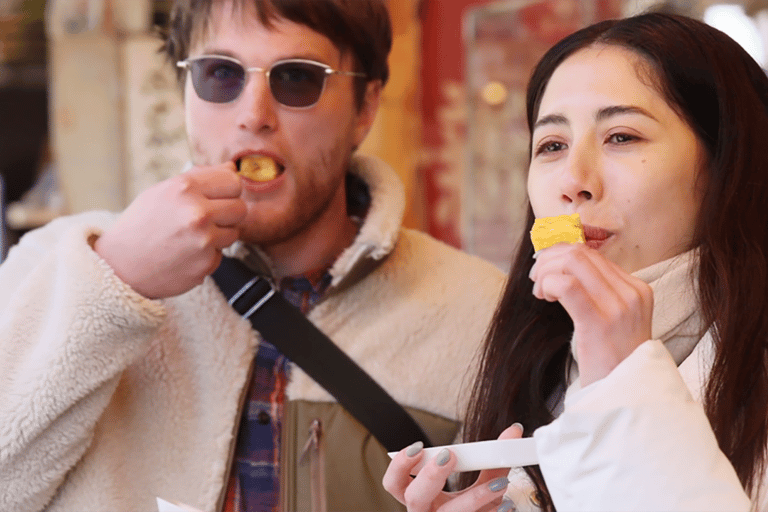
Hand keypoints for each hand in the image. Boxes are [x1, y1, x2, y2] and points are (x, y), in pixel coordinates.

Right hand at [94, 163, 245, 298]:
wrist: (120, 266)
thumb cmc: (142, 225)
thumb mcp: (163, 191)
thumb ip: (200, 178)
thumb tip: (233, 169)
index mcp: (185, 188)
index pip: (233, 181)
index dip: (228, 190)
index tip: (218, 197)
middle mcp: (197, 213)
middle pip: (240, 207)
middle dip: (227, 213)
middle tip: (206, 219)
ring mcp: (204, 240)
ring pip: (234, 232)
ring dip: (219, 235)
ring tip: (192, 237)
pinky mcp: (206, 264)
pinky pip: (221, 254)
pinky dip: (208, 254)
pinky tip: (186, 254)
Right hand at [382, 424, 522, 511]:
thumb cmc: (471, 506)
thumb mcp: (476, 481)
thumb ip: (491, 458)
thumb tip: (513, 430)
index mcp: (419, 498)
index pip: (394, 483)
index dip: (400, 465)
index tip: (418, 447)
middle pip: (414, 498)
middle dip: (430, 476)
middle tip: (449, 456)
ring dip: (474, 497)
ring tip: (498, 483)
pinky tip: (505, 505)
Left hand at [529, 243, 652, 385]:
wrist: (627, 398)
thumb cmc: (612, 362)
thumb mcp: (613, 321)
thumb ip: (597, 294)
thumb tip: (562, 268)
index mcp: (637, 289)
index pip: (592, 254)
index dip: (561, 256)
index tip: (546, 272)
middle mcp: (632, 292)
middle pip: (580, 253)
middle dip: (549, 260)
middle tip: (536, 280)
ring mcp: (619, 306)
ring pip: (572, 261)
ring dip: (546, 271)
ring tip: (540, 292)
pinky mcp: (600, 322)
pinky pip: (566, 285)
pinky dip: (548, 284)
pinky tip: (545, 298)